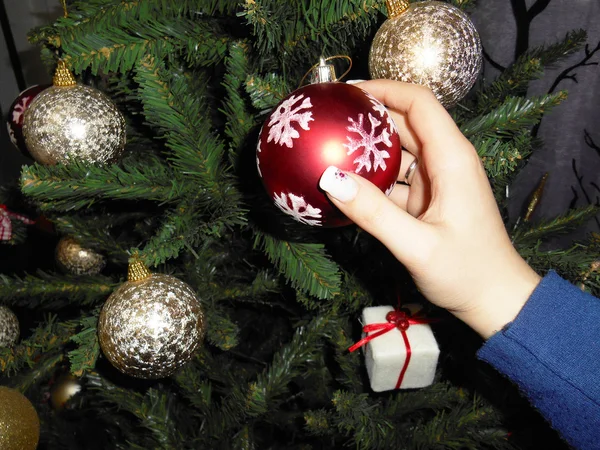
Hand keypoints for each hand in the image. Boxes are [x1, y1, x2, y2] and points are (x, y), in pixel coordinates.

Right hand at [319, 80, 540, 337]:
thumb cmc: (467, 272)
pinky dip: (370, 179)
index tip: (346, 92)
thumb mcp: (417, 246)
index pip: (419, 103)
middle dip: (368, 116)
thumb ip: (373, 213)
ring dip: (365, 149)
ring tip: (327, 146)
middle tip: (326, 118)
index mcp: (452, 159)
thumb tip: (330, 179)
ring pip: (396, 151)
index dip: (384, 89)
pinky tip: (343, 184)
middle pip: (404, 122)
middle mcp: (444, 162)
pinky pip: (393, 179)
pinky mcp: (426, 199)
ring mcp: (435, 180)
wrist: (494, 299)